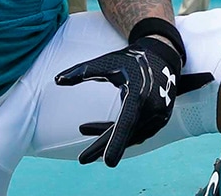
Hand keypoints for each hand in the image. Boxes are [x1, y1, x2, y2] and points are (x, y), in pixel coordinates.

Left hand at [54, 36, 213, 166]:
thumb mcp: (107, 63)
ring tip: (85, 136)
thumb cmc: (133, 59)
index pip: (126, 123)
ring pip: (131, 135)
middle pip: (125, 135)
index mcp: (139, 94)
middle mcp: (152, 108)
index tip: (108, 163)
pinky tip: (102, 130)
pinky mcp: (160, 119)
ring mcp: (159, 116)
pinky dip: (121, 133)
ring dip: (108, 138)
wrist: (163, 56)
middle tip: (82, 159)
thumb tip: (57, 80)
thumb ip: (82, 72)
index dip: (115, 142)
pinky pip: (138, 131)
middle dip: (102, 147)